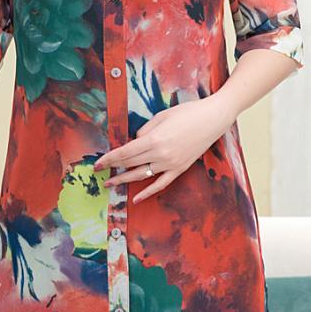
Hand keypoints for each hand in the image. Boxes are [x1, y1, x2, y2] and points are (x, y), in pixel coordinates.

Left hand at [93, 97, 225, 203]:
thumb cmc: (187, 113)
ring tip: (111, 184)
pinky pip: (161, 184)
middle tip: (99, 172)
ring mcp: (171, 164)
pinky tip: (137, 198)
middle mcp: (161, 154)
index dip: (109, 159)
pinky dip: (148, 192)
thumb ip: (145, 131)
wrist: (213, 119)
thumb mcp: (161, 117)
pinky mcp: (180, 169)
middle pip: (130, 164)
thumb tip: (134, 142)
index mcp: (154, 139)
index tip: (97, 164)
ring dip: (124, 180)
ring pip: (142, 175)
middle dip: (113, 168)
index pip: (125, 153)